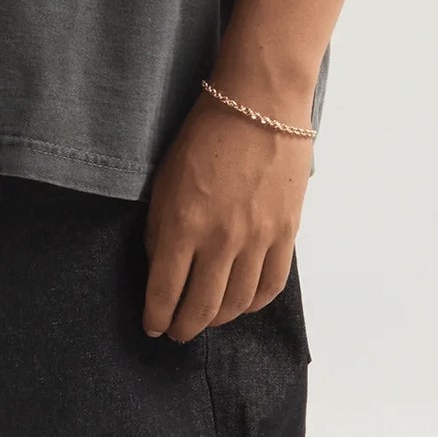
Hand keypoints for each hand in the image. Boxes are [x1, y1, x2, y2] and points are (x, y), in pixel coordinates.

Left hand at [141, 89, 309, 341]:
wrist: (259, 105)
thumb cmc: (204, 134)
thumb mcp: (165, 178)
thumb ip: (160, 227)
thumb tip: (160, 266)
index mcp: (183, 223)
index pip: (164, 291)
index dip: (155, 316)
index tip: (151, 325)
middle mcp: (220, 240)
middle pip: (200, 308)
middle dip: (183, 328)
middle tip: (176, 331)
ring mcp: (257, 240)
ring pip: (235, 305)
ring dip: (217, 320)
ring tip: (206, 319)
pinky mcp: (286, 234)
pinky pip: (269, 287)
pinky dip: (252, 305)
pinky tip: (240, 304)